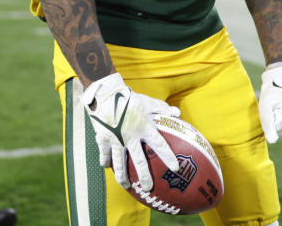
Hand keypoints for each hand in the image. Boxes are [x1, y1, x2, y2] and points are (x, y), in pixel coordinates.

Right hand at [81, 73, 179, 189]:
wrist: (105, 93)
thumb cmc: (128, 98)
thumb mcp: (147, 102)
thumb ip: (162, 109)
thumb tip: (178, 113)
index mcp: (144, 127)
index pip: (159, 145)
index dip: (168, 157)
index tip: (175, 168)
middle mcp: (131, 136)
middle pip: (139, 161)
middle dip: (144, 176)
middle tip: (148, 188)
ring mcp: (116, 139)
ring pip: (120, 163)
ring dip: (123, 176)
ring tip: (126, 185)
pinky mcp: (103, 139)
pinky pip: (105, 154)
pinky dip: (106, 161)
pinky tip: (107, 167)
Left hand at [258, 62, 281, 143]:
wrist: (280, 77)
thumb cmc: (270, 91)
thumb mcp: (266, 107)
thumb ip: (269, 124)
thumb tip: (273, 141)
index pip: (275, 128)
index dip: (269, 119)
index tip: (270, 107)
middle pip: (279, 127)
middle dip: (272, 118)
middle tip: (272, 104)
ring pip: (281, 125)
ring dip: (275, 116)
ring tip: (275, 104)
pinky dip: (278, 115)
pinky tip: (279, 106)